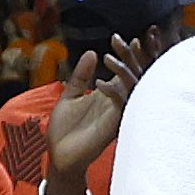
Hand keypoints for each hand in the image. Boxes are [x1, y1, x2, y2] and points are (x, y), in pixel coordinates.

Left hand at [45, 38, 141, 193]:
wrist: (59, 156)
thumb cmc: (64, 129)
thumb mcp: (69, 95)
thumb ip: (80, 75)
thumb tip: (92, 53)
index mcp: (109, 94)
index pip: (127, 70)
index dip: (132, 54)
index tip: (132, 37)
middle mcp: (117, 102)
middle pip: (136, 75)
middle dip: (135, 57)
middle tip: (128, 40)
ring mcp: (117, 113)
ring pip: (132, 88)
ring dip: (124, 71)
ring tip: (111, 57)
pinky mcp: (113, 126)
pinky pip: (120, 105)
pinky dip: (113, 92)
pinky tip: (100, 83)